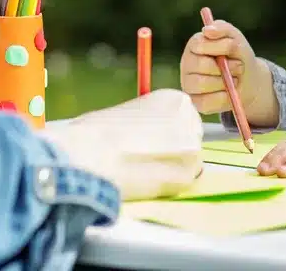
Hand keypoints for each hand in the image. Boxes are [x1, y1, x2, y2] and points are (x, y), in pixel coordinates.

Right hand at [45, 89, 203, 200]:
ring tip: (144, 171)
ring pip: (188, 163)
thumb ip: (150, 122)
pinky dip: (167, 186)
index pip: (185, 118)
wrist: (92, 153)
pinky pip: (182, 183)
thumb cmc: (98, 131)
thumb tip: (154, 137)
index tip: (153, 140)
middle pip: (191, 139)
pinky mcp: (186, 176)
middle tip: (150, 159)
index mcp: (175, 99)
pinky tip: (146, 182)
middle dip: (175, 150)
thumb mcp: (129, 111)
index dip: (168, 132)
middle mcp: (190, 119)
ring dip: (171, 169)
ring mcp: (192, 147)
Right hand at [179, 19, 277, 126]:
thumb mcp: (235, 38)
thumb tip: (207, 30)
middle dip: (225, 66)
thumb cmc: (238, 55)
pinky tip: (229, 91)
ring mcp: (189, 84)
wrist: (248, 79)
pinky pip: (207, 101)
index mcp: (194, 45)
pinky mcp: (196, 102)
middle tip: (239, 66)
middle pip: (200, 65)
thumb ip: (222, 29)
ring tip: (235, 78)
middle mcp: (187, 64)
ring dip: (225, 82)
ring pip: (203, 84)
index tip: (233, 47)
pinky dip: (224, 97)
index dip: (218, 47)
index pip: (198, 44)